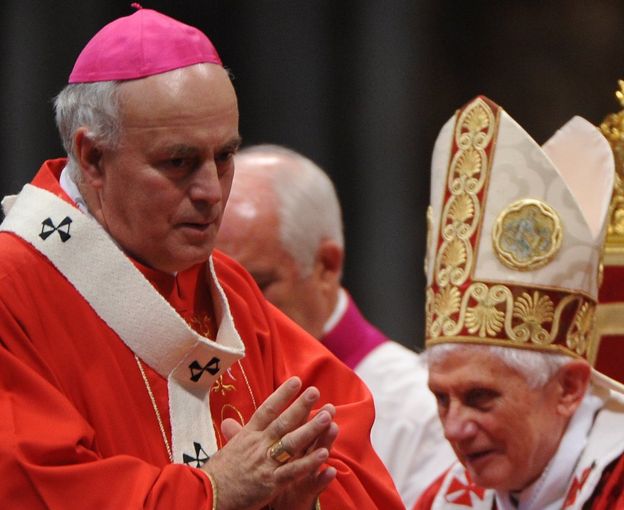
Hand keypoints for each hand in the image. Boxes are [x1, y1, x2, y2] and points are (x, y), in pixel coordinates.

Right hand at [202, 377, 337, 509]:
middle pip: (283, 422)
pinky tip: (324, 453)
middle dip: (300, 406)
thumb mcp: (226, 449)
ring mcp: (265, 463)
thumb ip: (234, 435)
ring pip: (291, 443)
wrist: (206, 496)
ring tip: (328, 416)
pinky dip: (309, 462)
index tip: (296, 380)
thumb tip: (229, 421)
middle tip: (315, 391)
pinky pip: (293, 471)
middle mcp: (258, 445)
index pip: (267, 410)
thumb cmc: (217, 474)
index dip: (282, 395)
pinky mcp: (270, 483)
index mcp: (247, 435)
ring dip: (311, 429)